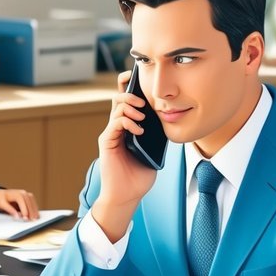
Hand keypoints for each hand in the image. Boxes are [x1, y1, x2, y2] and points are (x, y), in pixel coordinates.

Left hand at [0, 188, 39, 219]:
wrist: (0, 195)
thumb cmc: (0, 199)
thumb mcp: (2, 205)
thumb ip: (10, 210)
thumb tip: (17, 216)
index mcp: (16, 194)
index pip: (22, 201)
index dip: (24, 210)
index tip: (25, 218)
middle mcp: (23, 193)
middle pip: (29, 202)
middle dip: (31, 212)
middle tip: (32, 220)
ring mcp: (27, 194)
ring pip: (33, 203)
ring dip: (35, 211)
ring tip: (35, 219)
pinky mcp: (29, 197)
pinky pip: (33, 203)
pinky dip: (35, 209)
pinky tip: (36, 215)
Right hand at [92, 78, 159, 241]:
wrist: (127, 195)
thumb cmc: (139, 176)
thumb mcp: (154, 151)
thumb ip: (156, 134)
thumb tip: (168, 118)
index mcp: (129, 127)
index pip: (128, 101)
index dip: (132, 87)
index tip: (143, 80)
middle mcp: (117, 127)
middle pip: (118, 97)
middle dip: (129, 90)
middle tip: (143, 99)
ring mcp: (111, 133)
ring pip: (116, 106)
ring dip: (130, 106)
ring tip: (142, 115)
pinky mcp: (106, 141)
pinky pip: (115, 122)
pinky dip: (127, 121)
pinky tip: (138, 129)